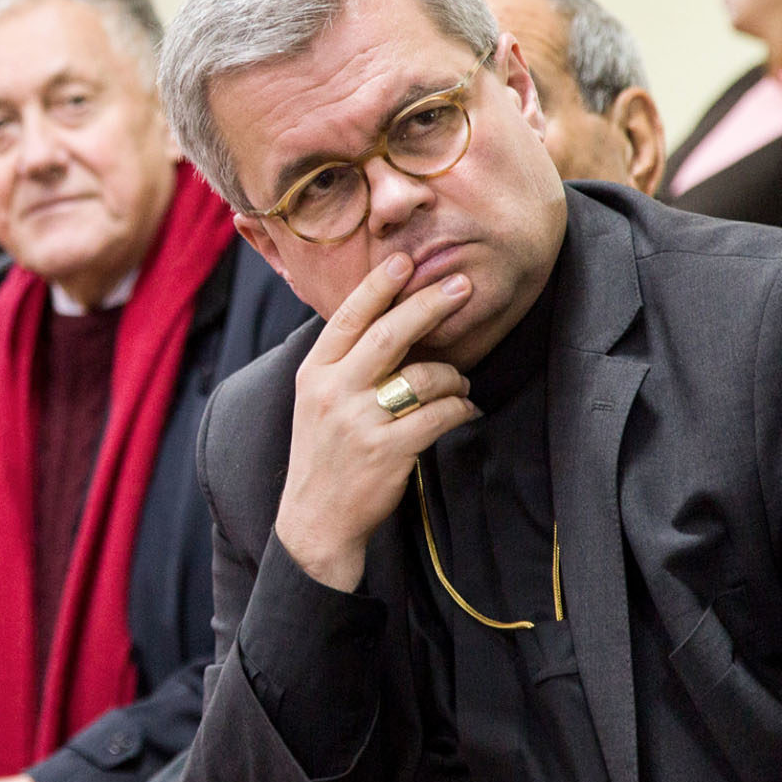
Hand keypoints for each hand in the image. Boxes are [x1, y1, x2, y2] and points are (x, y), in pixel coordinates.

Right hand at [276, 253, 478, 589]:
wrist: (315, 520)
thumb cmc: (325, 454)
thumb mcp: (317, 401)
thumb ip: (344, 363)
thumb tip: (388, 316)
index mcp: (315, 373)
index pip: (348, 317)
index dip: (378, 285)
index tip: (405, 260)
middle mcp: (333, 392)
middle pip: (389, 334)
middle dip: (430, 305)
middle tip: (462, 287)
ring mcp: (360, 422)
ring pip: (424, 376)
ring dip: (454, 375)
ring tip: (460, 383)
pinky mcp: (388, 451)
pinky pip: (440, 414)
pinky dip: (461, 407)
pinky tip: (466, 409)